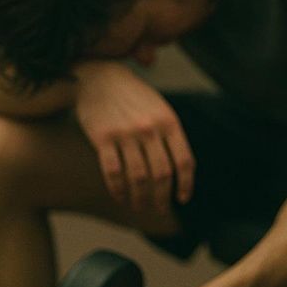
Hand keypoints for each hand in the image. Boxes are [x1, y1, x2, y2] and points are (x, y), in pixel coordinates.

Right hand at [74, 61, 193, 214]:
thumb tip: (181, 170)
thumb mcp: (161, 109)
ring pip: (138, 177)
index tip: (182, 199)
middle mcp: (150, 129)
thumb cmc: (135, 97)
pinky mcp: (103, 138)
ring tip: (140, 206)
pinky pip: (113, 172)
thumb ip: (171, 135)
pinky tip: (120, 197)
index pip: (184, 161)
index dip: (186, 185)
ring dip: (140, 198)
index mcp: (169, 122)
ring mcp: (126, 134)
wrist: (101, 78)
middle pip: (162, 174)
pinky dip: (118, 189)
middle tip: (159, 209)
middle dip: (162, 197)